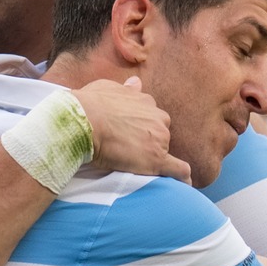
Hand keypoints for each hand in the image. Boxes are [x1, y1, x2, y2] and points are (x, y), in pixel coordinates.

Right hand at [74, 77, 189, 181]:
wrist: (82, 122)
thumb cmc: (89, 105)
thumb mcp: (108, 88)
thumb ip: (126, 88)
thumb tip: (137, 82)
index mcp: (146, 102)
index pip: (151, 116)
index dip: (141, 126)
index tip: (129, 133)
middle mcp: (158, 118)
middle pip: (159, 132)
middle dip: (148, 140)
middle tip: (128, 149)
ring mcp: (159, 139)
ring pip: (163, 149)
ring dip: (153, 156)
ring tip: (135, 165)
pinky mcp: (156, 159)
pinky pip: (177, 169)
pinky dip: (181, 176)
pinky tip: (184, 183)